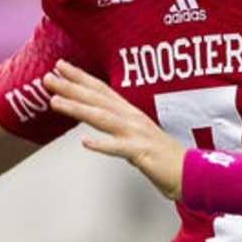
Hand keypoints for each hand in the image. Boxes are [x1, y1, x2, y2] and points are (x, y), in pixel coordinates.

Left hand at [44, 60, 184, 199]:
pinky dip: (103, 145)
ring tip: (55, 102)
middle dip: (71, 87)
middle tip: (49, 76)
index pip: (102, 90)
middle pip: (98, 99)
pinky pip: (120, 149)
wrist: (192, 174)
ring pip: (103, 119)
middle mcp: (132, 119)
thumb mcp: (138, 139)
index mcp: (131, 114)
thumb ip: (121, 132)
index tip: (60, 67)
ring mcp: (137, 134)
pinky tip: (85, 142)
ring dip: (78, 109)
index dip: (80, 78)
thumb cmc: (165, 159)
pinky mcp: (142, 153)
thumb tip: (103, 132)